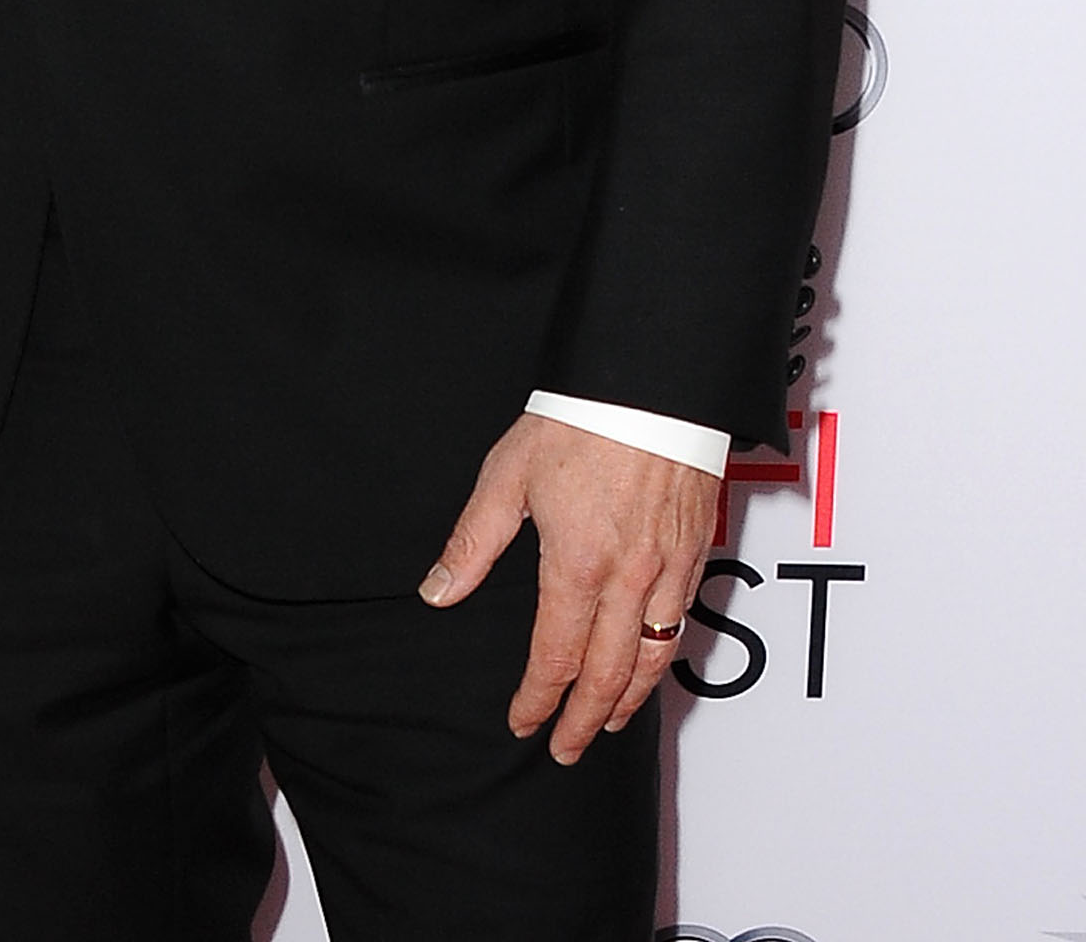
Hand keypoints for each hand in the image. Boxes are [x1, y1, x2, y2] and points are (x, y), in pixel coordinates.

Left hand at [419, 412, 716, 763]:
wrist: (650, 383)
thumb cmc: (576, 422)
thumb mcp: (507, 475)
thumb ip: (474, 541)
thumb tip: (437, 592)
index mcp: (576, 564)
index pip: (555, 655)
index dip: (538, 698)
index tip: (522, 723)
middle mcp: (628, 579)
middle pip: (608, 673)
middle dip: (584, 720)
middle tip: (567, 750)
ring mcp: (668, 569)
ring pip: (652, 656)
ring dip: (629, 699)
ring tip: (608, 723)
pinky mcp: (695, 552)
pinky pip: (681, 623)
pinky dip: (663, 658)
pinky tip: (649, 664)